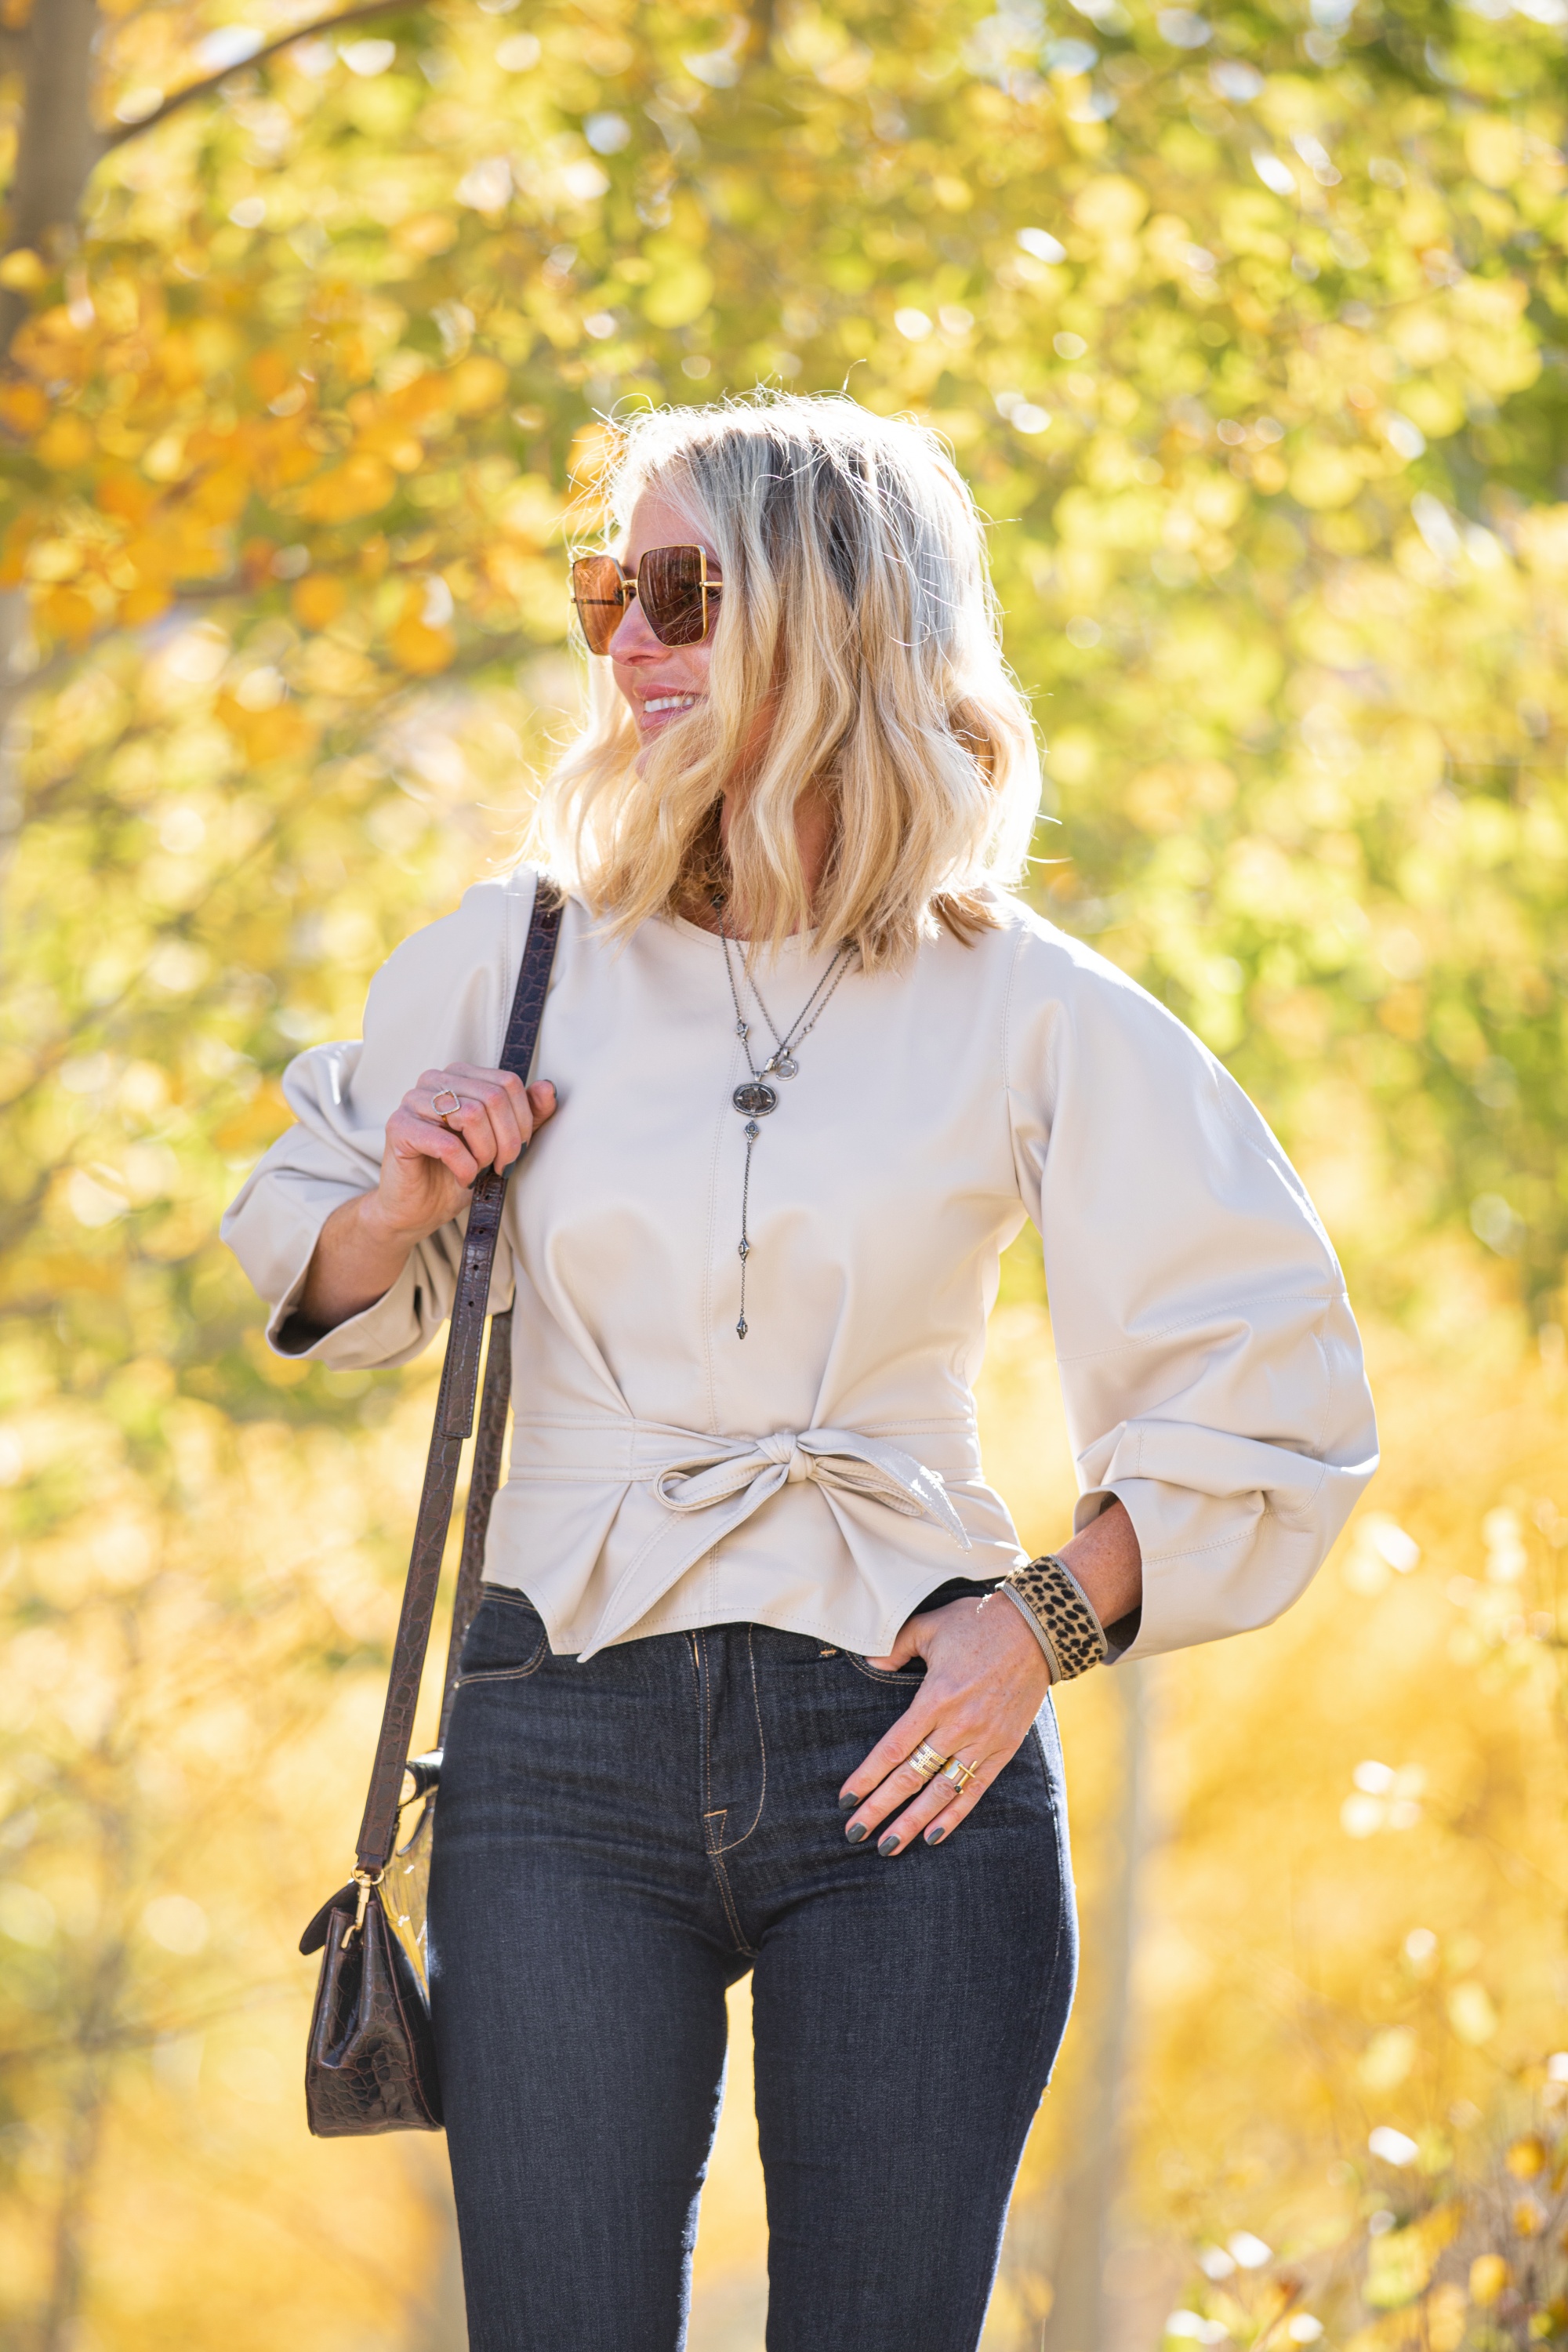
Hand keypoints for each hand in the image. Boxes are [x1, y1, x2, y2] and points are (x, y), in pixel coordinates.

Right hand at [297, 1065, 556, 1332]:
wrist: (417, 1209)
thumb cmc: (458, 1172)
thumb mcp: (501, 1144)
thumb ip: (526, 1116)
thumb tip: (547, 1088)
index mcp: (459, 1075)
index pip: (507, 1083)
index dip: (523, 1120)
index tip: (518, 1150)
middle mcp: (434, 1080)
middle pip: (493, 1098)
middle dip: (507, 1141)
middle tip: (502, 1166)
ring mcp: (412, 1100)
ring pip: (472, 1114)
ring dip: (485, 1153)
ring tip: (479, 1170)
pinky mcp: (398, 1127)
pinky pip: (447, 1143)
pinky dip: (464, 1167)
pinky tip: (463, 1178)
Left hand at [838, 1590, 1050, 1857]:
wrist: (1037, 1630)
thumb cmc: (977, 1623)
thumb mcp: (929, 1626)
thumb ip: (894, 1646)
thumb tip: (869, 1663)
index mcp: (935, 1697)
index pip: (893, 1748)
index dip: (868, 1777)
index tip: (846, 1799)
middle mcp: (958, 1725)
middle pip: (911, 1777)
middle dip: (880, 1809)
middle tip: (854, 1834)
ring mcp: (983, 1740)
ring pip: (941, 1791)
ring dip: (912, 1821)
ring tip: (888, 1847)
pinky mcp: (1004, 1748)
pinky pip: (975, 1788)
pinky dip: (954, 1814)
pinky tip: (933, 1836)